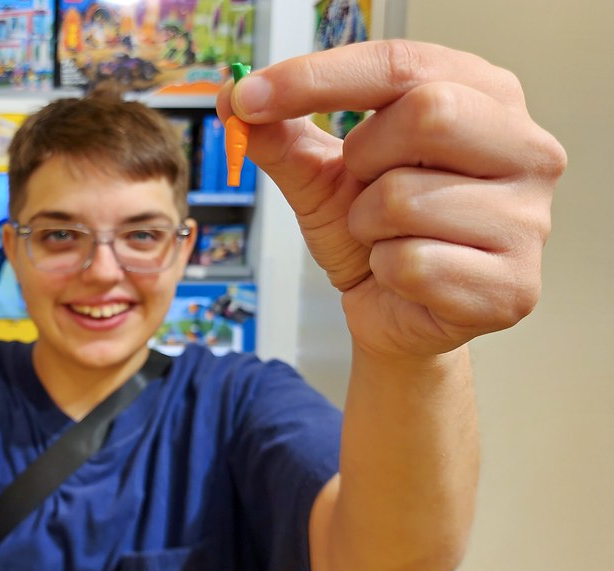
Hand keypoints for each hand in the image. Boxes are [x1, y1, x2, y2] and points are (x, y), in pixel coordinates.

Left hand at [218, 40, 566, 357]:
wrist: (392, 314)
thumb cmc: (374, 234)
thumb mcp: (322, 176)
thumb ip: (282, 135)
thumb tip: (232, 97)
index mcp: (487, 97)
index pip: (401, 63)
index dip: (316, 77)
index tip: (249, 95)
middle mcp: (527, 149)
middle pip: (428, 113)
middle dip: (364, 158)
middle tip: (361, 187)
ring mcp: (531, 220)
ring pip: (406, 198)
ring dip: (367, 225)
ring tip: (385, 239)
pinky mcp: (514, 287)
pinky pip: (412, 264)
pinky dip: (384, 271)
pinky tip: (404, 278)